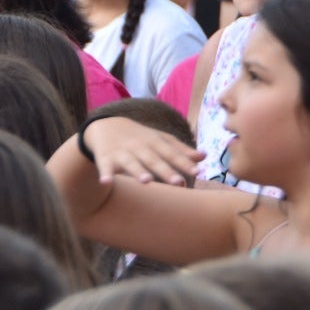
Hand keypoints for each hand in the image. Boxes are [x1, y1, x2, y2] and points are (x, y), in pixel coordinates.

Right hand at [82, 116, 203, 186]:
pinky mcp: (105, 159)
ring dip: (138, 171)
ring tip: (146, 181)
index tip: (197, 171)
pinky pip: (105, 168)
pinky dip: (105, 174)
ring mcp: (122, 153)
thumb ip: (181, 150)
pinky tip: (106, 182)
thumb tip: (204, 157)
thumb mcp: (160, 140)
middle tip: (179, 183)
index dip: (184, 162)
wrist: (105, 126)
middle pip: (154, 160)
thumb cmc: (139, 137)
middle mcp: (139, 147)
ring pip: (131, 163)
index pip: (171, 153)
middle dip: (166, 171)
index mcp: (154, 142)